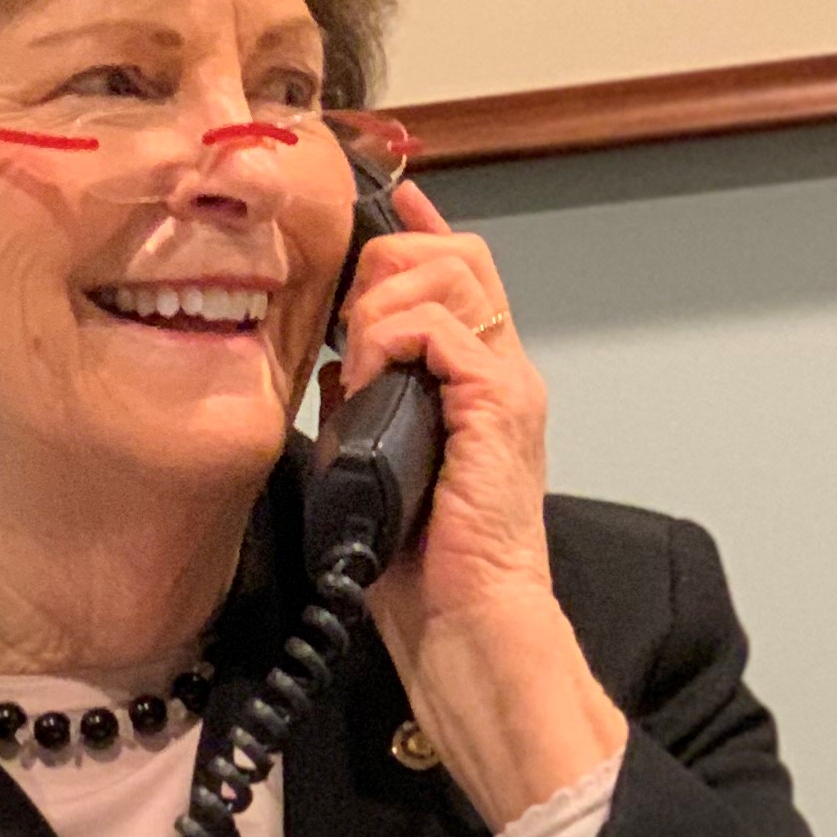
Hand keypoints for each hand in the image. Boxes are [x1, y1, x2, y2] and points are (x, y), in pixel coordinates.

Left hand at [329, 179, 621, 827]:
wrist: (463, 625)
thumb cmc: (419, 567)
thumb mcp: (372, 463)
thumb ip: (362, 406)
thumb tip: (333, 366)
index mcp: (476, 380)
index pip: (460, 271)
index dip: (416, 231)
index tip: (376, 211)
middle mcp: (501, 369)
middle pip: (457, 252)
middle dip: (387, 260)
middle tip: (346, 318)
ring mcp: (504, 384)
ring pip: (450, 272)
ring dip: (384, 297)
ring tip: (356, 354)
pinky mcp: (497, 405)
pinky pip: (440, 327)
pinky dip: (392, 334)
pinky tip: (367, 374)